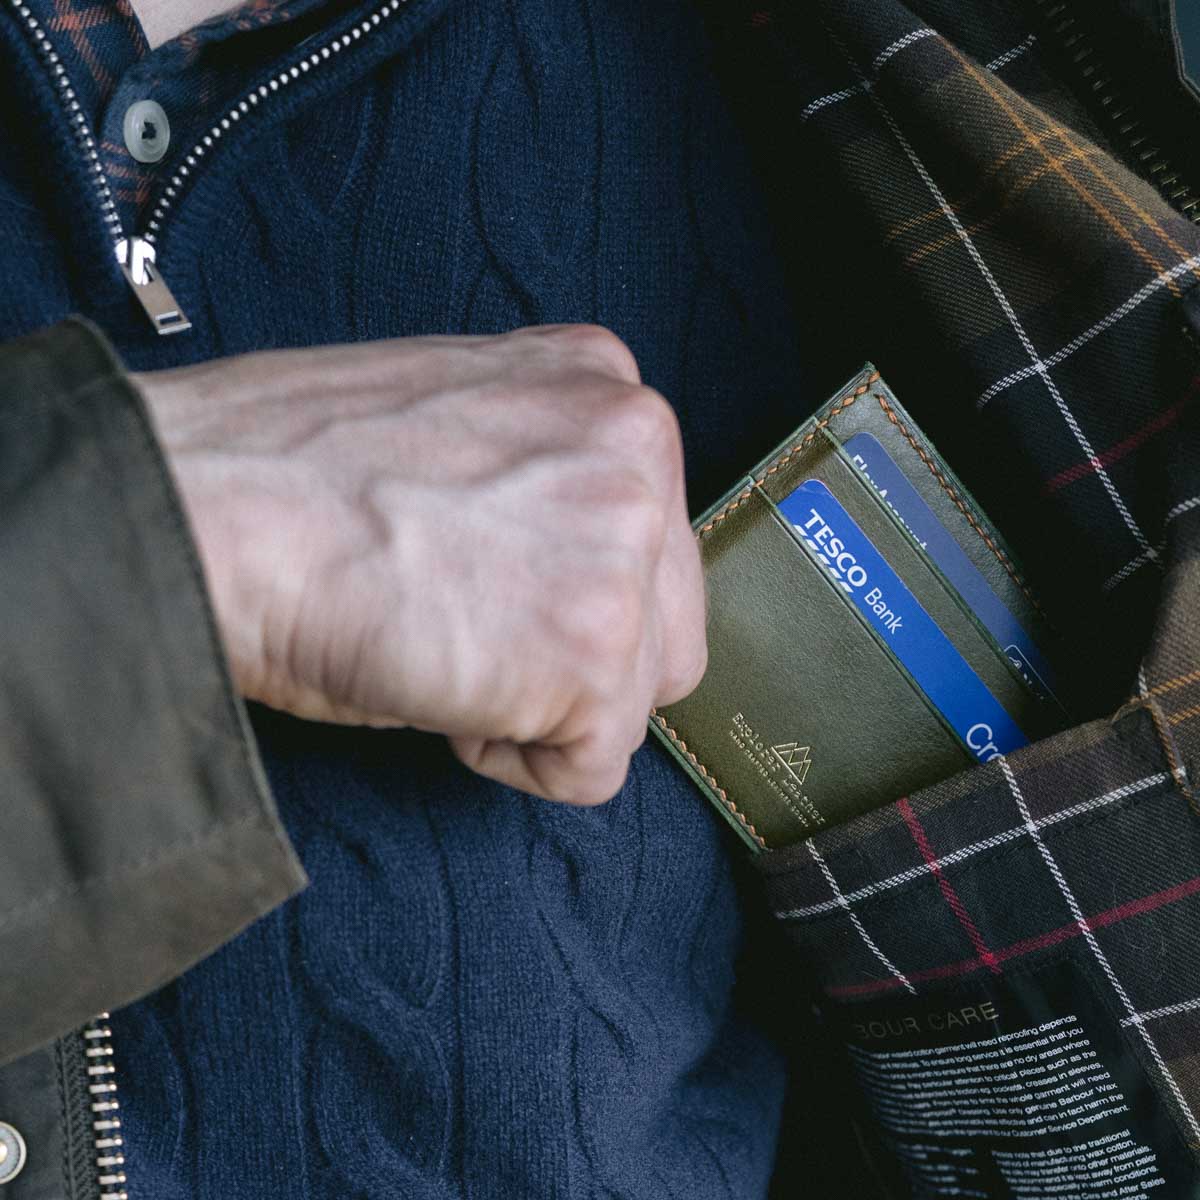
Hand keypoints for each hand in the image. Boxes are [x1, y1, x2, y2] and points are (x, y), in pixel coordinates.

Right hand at [134, 325, 705, 804]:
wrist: (201, 508)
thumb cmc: (286, 471)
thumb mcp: (457, 423)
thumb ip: (546, 473)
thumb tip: (568, 562)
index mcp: (603, 381)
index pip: (650, 535)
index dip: (565, 589)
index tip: (494, 594)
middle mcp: (638, 447)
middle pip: (668, 620)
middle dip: (581, 659)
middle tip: (473, 641)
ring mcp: (624, 547)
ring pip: (638, 695)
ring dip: (545, 706)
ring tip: (445, 658)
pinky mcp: (595, 651)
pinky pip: (596, 766)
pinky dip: (518, 762)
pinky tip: (441, 697)